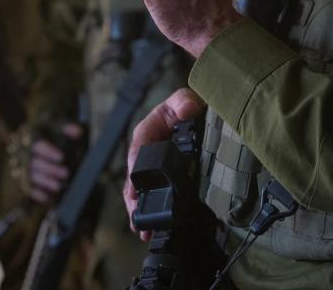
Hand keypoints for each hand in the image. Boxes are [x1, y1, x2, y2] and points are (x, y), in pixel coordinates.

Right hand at [26, 122, 84, 203]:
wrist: (38, 132)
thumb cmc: (48, 127)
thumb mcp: (57, 122)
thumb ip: (67, 126)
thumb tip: (78, 131)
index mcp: (26, 133)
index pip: (35, 143)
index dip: (48, 151)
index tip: (62, 157)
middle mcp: (19, 149)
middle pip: (31, 161)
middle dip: (49, 169)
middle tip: (66, 173)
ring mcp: (17, 163)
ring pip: (28, 175)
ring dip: (43, 181)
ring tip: (58, 186)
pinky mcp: (20, 175)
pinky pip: (25, 186)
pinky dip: (35, 193)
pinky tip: (46, 198)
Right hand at [125, 88, 205, 240]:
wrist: (198, 116)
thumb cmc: (185, 106)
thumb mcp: (183, 100)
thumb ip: (184, 101)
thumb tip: (188, 108)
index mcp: (147, 132)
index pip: (137, 150)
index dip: (136, 171)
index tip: (135, 188)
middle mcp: (146, 153)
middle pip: (134, 179)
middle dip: (134, 201)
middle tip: (137, 221)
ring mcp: (154, 169)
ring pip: (141, 192)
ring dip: (141, 212)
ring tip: (143, 231)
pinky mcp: (164, 180)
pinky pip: (156, 196)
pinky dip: (155, 212)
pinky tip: (157, 229)